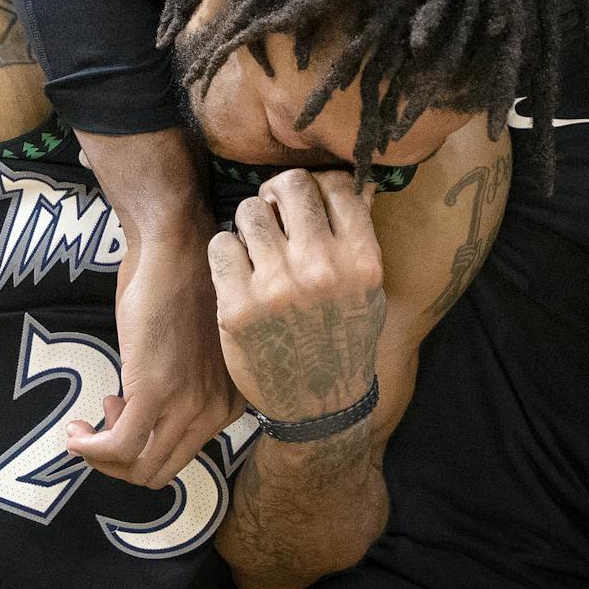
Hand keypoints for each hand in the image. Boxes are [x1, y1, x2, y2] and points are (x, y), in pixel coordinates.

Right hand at [65, 223, 243, 488]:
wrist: (174, 246)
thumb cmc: (178, 284)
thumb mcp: (192, 349)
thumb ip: (181, 386)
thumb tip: (145, 409)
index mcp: (230, 401)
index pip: (184, 456)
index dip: (144, 443)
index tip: (121, 409)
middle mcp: (218, 410)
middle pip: (162, 470)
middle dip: (121, 459)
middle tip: (101, 420)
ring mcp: (188, 404)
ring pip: (141, 469)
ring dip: (102, 458)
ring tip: (85, 426)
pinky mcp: (154, 392)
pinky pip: (118, 448)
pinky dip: (90, 449)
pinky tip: (76, 430)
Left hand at [208, 170, 384, 421]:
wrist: (318, 407)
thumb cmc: (343, 339)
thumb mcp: (368, 290)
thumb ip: (359, 236)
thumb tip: (357, 181)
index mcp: (362, 261)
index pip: (337, 185)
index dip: (317, 186)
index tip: (306, 202)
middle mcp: (322, 269)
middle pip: (291, 185)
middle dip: (278, 195)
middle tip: (273, 215)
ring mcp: (278, 287)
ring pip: (250, 210)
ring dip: (249, 222)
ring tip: (255, 246)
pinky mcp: (238, 307)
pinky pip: (220, 244)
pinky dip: (225, 251)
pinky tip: (236, 270)